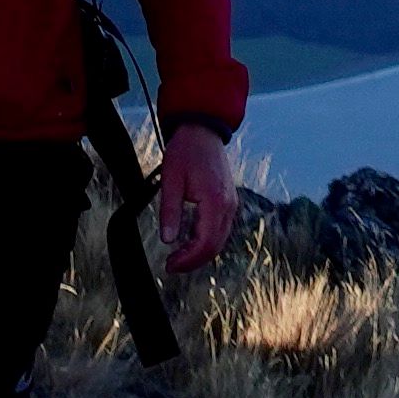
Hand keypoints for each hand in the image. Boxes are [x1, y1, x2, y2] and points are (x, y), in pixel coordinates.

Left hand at [155, 120, 237, 273]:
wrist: (203, 132)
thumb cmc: (186, 152)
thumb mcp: (171, 180)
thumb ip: (169, 211)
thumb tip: (167, 240)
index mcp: (215, 201)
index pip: (205, 243)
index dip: (188, 260)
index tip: (170, 265)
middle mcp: (228, 206)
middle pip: (214, 246)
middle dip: (193, 261)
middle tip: (171, 265)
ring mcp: (230, 204)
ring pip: (219, 240)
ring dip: (199, 252)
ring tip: (177, 255)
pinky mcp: (228, 202)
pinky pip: (219, 229)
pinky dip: (205, 240)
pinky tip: (188, 240)